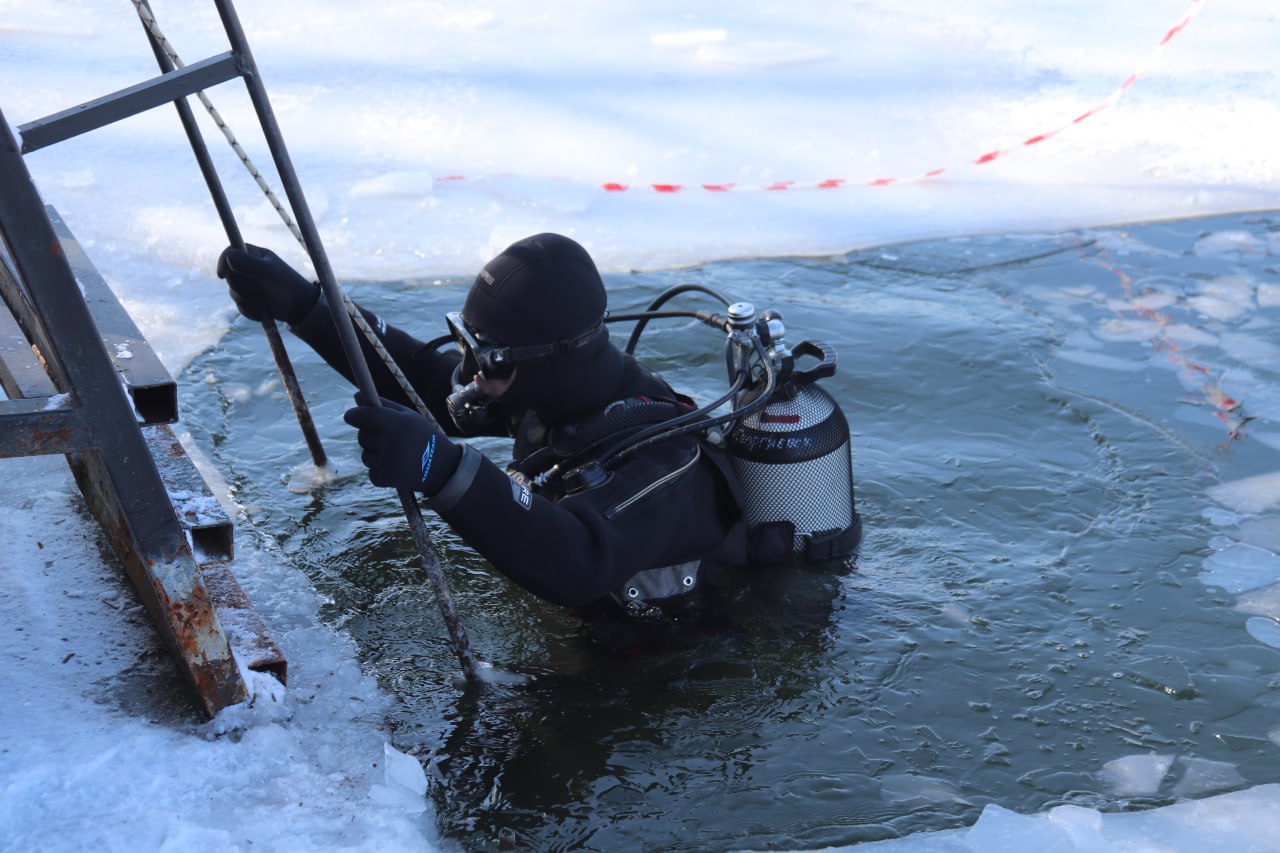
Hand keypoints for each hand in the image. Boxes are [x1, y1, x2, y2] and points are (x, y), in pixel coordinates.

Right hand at [216, 244, 319, 324]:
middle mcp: (248, 268)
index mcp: (254, 255)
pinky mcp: (249, 300)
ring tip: (266, 301)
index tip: (222, 275)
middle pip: (230, 276)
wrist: (300, 308)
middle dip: (243, 287)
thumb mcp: (268, 272)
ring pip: (233, 293)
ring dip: (249, 301)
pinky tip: (264, 311)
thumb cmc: (287, 286)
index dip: (223, 262)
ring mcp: (248, 285)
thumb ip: (249, 263)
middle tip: (260, 290)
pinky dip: (251, 311)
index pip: (230, 252)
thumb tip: (229, 255)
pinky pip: (240, 307)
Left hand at [343, 397, 461, 494]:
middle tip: (388, 438)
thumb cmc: (422, 436)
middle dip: (370, 436)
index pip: (363, 416)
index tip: (351, 416)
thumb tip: (357, 396)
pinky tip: (395, 467)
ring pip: (366, 456)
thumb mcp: (408, 416)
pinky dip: (379, 471)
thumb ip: (382, 405)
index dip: (354, 415)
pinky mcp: (387, 478)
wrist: (443, 466)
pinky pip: (371, 472)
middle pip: (362, 436)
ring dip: (375, 455)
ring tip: (395, 454)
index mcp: (397, 423)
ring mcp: (389, 462)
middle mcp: (392, 442)